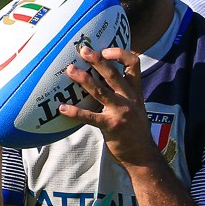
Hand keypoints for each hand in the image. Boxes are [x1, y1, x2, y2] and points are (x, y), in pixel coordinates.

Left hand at [58, 46, 158, 166]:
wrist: (142, 155)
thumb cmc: (134, 129)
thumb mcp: (136, 106)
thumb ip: (123, 92)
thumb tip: (101, 77)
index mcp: (136, 91)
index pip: (134, 64)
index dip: (120, 54)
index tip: (105, 50)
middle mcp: (130, 98)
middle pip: (113, 74)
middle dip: (98, 60)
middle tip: (83, 50)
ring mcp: (121, 112)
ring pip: (101, 91)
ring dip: (84, 79)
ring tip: (70, 70)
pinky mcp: (111, 127)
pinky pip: (90, 117)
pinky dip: (75, 112)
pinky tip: (62, 108)